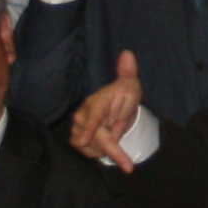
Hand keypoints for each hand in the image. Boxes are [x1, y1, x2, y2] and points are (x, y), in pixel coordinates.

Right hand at [67, 52, 146, 169]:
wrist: (119, 109)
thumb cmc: (124, 94)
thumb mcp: (130, 84)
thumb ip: (128, 72)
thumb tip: (128, 53)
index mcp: (95, 103)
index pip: (92, 117)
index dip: (88, 129)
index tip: (84, 142)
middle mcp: (82, 116)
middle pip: (94, 139)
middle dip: (112, 144)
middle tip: (124, 139)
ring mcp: (78, 129)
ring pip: (92, 149)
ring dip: (107, 147)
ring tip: (114, 130)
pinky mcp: (78, 140)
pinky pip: (90, 154)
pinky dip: (101, 151)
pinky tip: (107, 139)